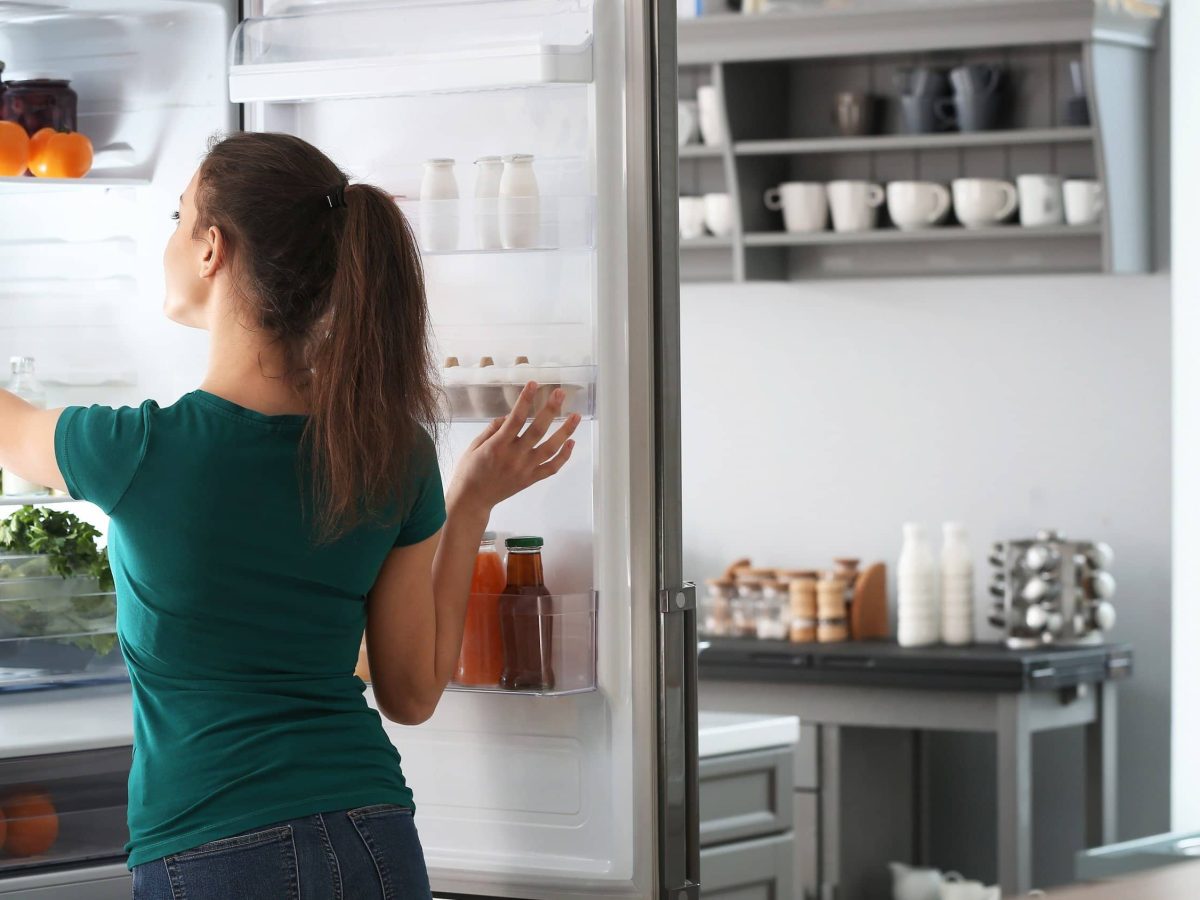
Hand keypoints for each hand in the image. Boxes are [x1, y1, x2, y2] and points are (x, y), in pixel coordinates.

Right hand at [446, 382, 579, 520]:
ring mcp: (525, 469)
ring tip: (576, 416)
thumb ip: (492, 430)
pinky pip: (552, 468)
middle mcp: (514, 457)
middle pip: (538, 430)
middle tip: (561, 393)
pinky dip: (564, 456)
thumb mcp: (474, 446)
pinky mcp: (531, 479)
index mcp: (497, 446)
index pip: (515, 418)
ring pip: (551, 448)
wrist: (472, 500)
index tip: (534, 384)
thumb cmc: (469, 471)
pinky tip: (571, 442)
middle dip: (551, 409)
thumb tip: (508, 417)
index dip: (525, 399)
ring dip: (565, 431)